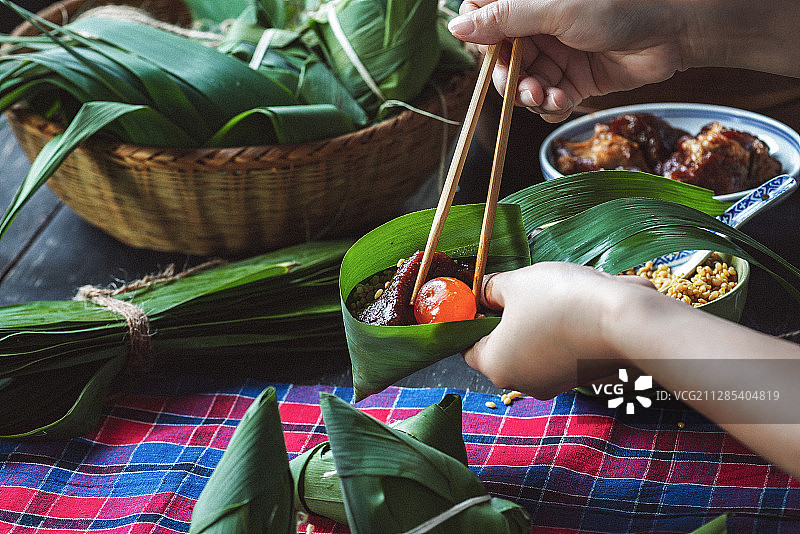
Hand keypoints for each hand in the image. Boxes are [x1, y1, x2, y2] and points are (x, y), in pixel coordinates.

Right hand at [448, 0, 688, 121]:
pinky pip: (546, 101)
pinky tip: (564, 103)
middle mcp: (537, 27)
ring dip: (530, 98)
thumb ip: (505, 19)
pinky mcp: (572, 80)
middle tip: (526, 90)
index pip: (482, 18)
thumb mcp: (555, 10)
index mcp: (528, 2)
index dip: (481, 40)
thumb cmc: (620, 4)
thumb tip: (456, 27)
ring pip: (521, 85)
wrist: (674, 30)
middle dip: (508, 80)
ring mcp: (554, 54)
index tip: (491, 54)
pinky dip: (550, 108)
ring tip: (551, 98)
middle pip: (499, 61)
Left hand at [463, 262, 655, 397]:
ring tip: (554, 294)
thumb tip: (483, 290)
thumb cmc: (563, 301)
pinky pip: (561, 350)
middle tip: (520, 289)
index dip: (473, 317)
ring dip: (537, 321)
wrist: (626, 321)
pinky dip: (564, 330)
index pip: (467, 344)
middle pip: (501, 346)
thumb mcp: (517, 282)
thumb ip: (491, 288)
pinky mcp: (580, 377)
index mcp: (495, 365)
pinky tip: (576, 308)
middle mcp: (521, 382)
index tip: (483, 295)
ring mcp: (553, 383)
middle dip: (507, 317)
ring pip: (533, 346)